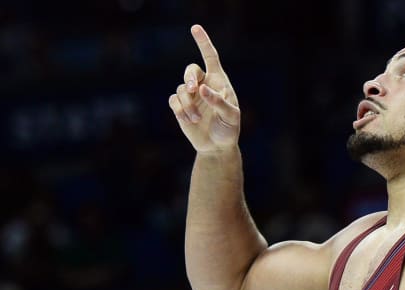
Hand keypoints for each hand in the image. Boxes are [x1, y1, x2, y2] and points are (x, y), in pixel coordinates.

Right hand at [169, 24, 239, 152]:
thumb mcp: (231, 116)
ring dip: (188, 105)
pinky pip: (174, 102)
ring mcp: (191, 96)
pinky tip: (190, 121)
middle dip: (189, 78)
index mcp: (219, 81)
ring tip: (198, 119)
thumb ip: (220, 102)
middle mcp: (203, 84)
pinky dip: (181, 111)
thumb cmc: (229, 129)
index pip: (210, 57)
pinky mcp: (180, 107)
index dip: (203, 42)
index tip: (195, 28)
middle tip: (194, 90)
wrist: (217, 146)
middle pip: (190, 70)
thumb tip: (203, 89)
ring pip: (181, 89)